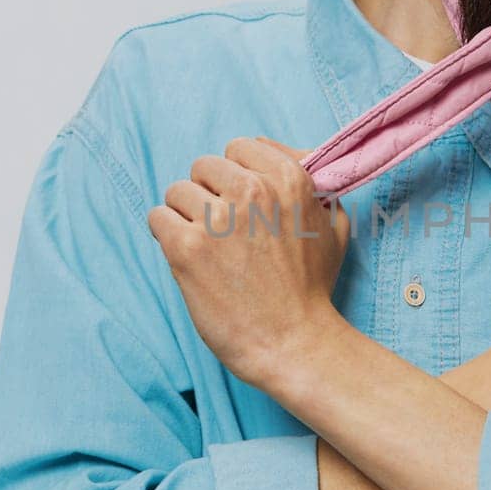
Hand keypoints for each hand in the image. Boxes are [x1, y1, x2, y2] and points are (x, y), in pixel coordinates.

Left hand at [147, 136, 349, 389]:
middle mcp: (252, 191)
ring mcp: (217, 219)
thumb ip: (314, 186)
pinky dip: (166, 235)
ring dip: (186, 216)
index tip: (242, 201)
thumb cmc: (312, 289)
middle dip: (209, 194)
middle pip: (204, 167)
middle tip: (222, 230)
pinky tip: (186, 256)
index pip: (240, 147)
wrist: (293, 342)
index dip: (238, 175)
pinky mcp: (187, 248)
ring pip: (177, 191)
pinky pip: (157, 217)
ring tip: (206, 248)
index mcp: (288, 178)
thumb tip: (293, 155)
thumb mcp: (333, 226)